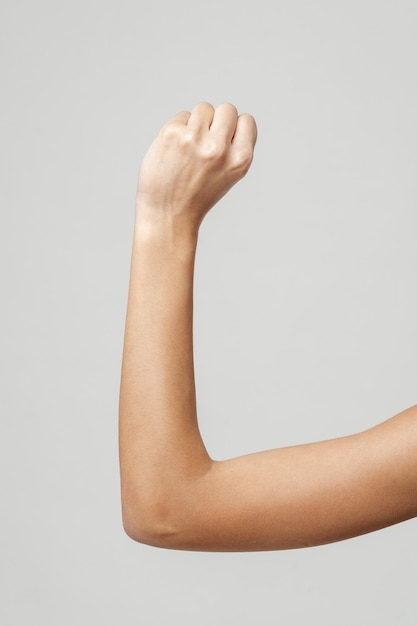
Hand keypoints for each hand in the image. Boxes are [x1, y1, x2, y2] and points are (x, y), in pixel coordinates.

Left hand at [135, 102, 256, 230]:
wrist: (168, 214)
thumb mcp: (229, 175)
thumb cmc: (198, 195)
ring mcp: (195, 139)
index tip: (224, 143)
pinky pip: (182, 116)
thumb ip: (235, 148)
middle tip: (205, 144)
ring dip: (197, 123)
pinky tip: (174, 151)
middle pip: (227, 109)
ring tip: (189, 149)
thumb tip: (228, 118)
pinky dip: (178, 130)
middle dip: (217, 122)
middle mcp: (220, 148)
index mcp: (240, 159)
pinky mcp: (173, 133)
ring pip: (204, 109)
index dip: (235, 129)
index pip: (246, 121)